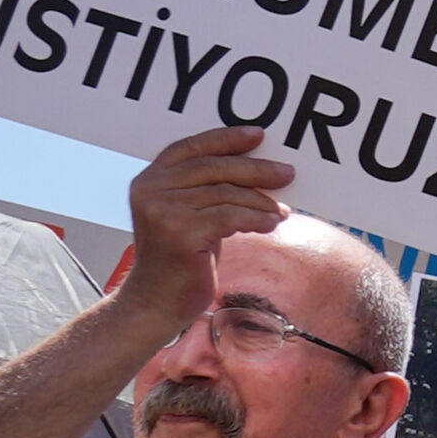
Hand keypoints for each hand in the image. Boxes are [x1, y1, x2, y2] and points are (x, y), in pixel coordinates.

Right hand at [114, 127, 299, 322]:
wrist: (157, 302)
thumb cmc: (182, 258)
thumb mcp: (191, 216)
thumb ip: (209, 190)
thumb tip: (261, 169)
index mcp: (149, 180)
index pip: (190, 147)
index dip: (225, 138)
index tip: (258, 135)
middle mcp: (150, 190)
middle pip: (213, 167)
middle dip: (255, 169)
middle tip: (287, 173)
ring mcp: (162, 211)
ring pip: (226, 194)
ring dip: (261, 202)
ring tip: (281, 212)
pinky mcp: (178, 233)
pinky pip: (230, 217)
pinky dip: (256, 218)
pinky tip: (271, 224)